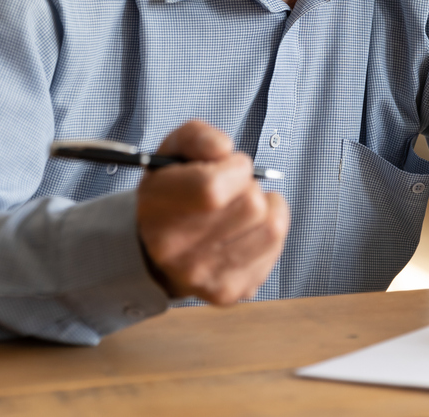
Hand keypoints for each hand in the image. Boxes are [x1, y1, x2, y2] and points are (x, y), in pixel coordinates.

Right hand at [137, 120, 289, 303]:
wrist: (153, 249)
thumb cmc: (171, 193)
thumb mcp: (173, 152)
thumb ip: (198, 137)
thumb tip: (224, 149)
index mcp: (157, 208)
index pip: (212, 188)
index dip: (235, 169)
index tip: (230, 167)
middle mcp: (176, 249)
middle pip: (251, 205)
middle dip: (250, 188)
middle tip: (233, 191)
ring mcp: (203, 276)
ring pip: (271, 228)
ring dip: (265, 210)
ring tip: (242, 209)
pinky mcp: (228, 292)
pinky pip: (275, 250)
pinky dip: (269, 232)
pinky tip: (247, 230)